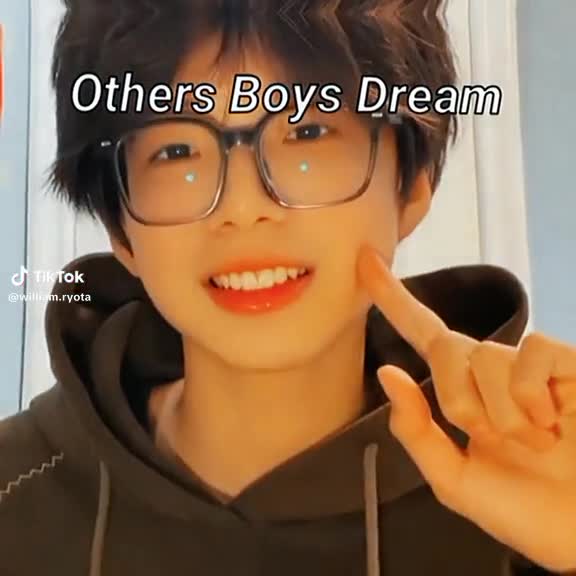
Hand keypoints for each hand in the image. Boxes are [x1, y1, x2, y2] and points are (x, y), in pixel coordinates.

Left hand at [357, 246, 575, 573]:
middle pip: (447, 348)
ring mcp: (531, 366)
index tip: (364, 261)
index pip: (422, 334)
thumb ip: (416, 430)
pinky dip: (533, 397)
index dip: (393, 298)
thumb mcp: (454, 481)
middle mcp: (493, 370)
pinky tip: (555, 422)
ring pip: (486, 356)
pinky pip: (532, 352)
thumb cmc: (524, 511)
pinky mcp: (567, 362)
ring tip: (536, 442)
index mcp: (464, 392)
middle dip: (460, 401)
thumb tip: (389, 372)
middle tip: (496, 442)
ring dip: (503, 413)